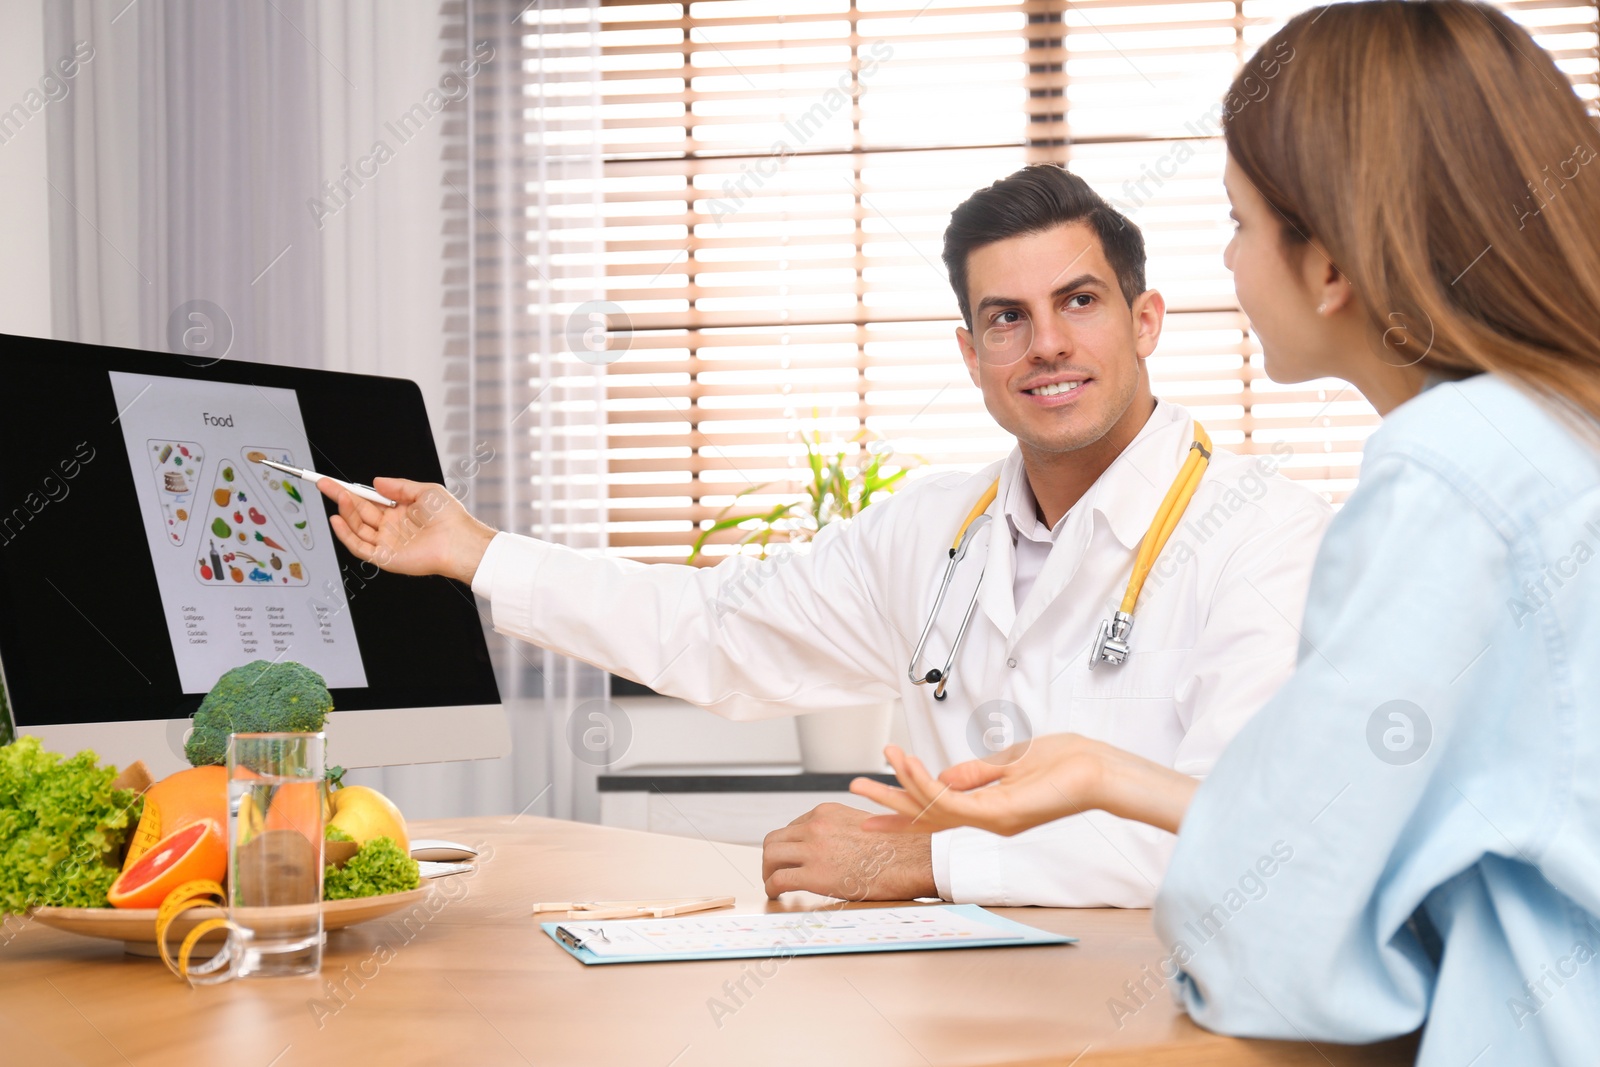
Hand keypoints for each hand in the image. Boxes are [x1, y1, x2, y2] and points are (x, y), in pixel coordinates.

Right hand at [318, 477, 497, 584]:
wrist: (459, 540)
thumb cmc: (450, 517)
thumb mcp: (425, 491)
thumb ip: (399, 486)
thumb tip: (376, 482)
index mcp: (399, 512)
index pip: (368, 500)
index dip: (350, 491)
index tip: (333, 481)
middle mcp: (391, 528)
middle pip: (358, 513)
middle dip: (341, 498)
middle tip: (325, 485)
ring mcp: (387, 543)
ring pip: (357, 528)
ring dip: (345, 513)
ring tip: (340, 497)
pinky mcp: (385, 558)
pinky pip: (359, 547)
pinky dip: (346, 535)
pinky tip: (337, 520)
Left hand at [761, 803, 934, 900]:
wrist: (911, 861)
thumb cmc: (897, 848)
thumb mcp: (865, 824)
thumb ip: (843, 830)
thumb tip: (837, 846)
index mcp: (828, 811)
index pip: (794, 826)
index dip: (790, 845)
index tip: (792, 857)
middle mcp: (816, 825)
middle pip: (775, 838)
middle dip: (772, 856)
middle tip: (774, 870)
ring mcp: (812, 848)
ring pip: (770, 855)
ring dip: (768, 871)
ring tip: (773, 883)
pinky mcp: (813, 874)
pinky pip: (779, 879)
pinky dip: (772, 888)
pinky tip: (777, 895)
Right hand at [849, 737, 1197, 837]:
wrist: (1101, 771)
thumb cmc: (1068, 763)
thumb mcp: (1012, 761)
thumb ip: (976, 771)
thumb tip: (944, 777)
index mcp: (990, 808)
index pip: (938, 810)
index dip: (904, 808)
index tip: (872, 808)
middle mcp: (987, 819)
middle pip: (927, 815)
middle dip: (890, 804)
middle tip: (855, 790)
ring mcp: (992, 820)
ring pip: (933, 809)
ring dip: (901, 786)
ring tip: (876, 767)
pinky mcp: (998, 815)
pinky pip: (951, 801)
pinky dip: (925, 782)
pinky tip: (908, 764)